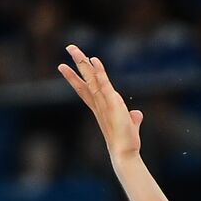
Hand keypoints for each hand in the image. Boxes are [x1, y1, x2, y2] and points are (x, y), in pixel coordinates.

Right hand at [58, 44, 142, 160]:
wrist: (125, 153)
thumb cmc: (126, 142)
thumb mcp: (130, 125)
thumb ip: (132, 118)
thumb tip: (136, 115)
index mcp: (99, 107)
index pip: (84, 89)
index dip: (75, 77)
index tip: (63, 67)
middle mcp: (98, 103)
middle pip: (84, 79)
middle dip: (76, 63)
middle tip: (69, 47)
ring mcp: (103, 102)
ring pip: (90, 78)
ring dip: (82, 62)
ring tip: (72, 48)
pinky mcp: (112, 103)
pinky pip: (104, 84)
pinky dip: (99, 72)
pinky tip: (94, 59)